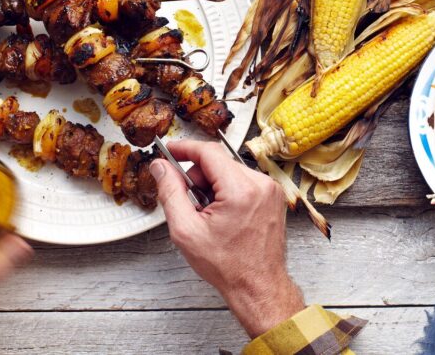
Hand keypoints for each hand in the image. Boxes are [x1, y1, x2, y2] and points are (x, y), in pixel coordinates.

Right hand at [151, 141, 304, 337]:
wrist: (258, 285)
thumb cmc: (227, 265)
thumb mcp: (186, 230)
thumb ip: (170, 192)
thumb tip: (160, 167)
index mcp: (241, 189)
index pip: (209, 151)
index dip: (185, 148)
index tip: (170, 150)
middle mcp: (260, 184)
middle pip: (219, 162)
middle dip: (199, 178)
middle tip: (191, 205)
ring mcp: (271, 189)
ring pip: (231, 171)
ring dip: (214, 186)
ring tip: (210, 216)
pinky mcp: (274, 195)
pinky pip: (244, 181)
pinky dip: (229, 192)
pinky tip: (225, 216)